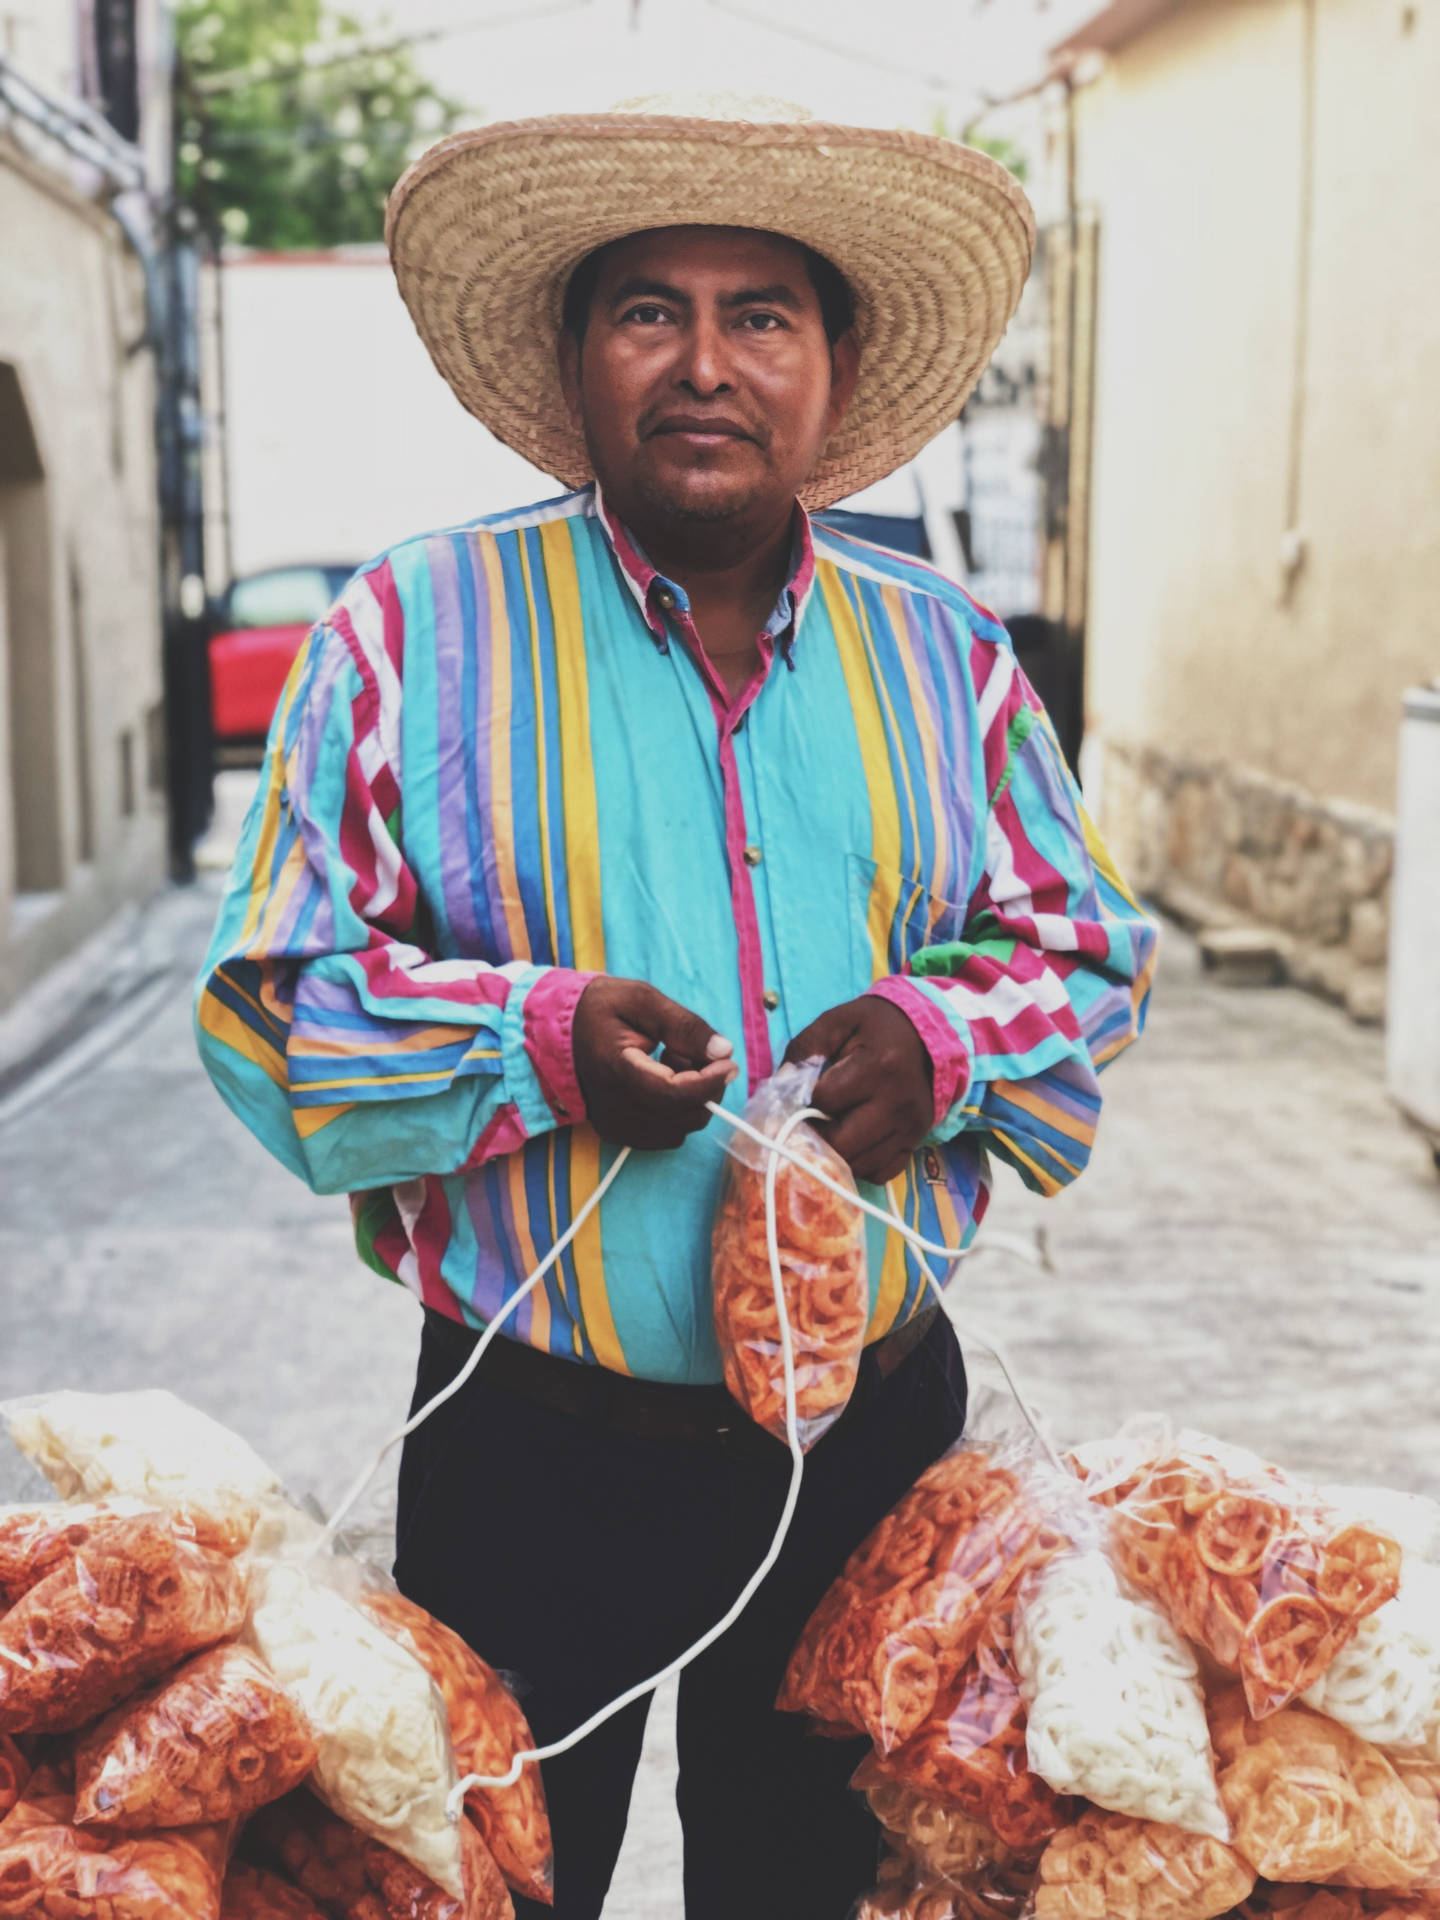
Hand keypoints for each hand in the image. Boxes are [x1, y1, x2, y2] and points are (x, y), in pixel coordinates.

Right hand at [573, 977, 738, 1150]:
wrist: (556, 1030)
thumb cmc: (598, 1009)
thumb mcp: (642, 1000)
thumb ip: (685, 1026)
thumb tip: (724, 1051)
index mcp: (616, 1070)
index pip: (674, 1094)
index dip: (710, 1082)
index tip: (727, 1062)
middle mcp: (613, 1106)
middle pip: (684, 1116)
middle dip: (706, 1086)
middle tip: (694, 1052)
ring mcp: (615, 1124)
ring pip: (680, 1128)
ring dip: (692, 1098)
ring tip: (672, 1062)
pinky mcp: (618, 1131)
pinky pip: (666, 1134)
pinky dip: (677, 1111)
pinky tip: (662, 1081)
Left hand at [785, 996, 933, 1183]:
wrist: (925, 1037)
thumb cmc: (875, 1027)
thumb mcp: (838, 1021)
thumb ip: (805, 1048)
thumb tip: (781, 1085)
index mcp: (879, 1066)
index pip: (825, 1100)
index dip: (804, 1100)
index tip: (802, 1095)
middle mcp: (898, 1102)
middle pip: (842, 1143)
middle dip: (817, 1136)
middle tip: (809, 1122)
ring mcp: (910, 1127)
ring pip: (860, 1164)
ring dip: (836, 1155)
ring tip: (831, 1130)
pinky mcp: (916, 1142)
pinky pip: (881, 1172)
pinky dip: (861, 1165)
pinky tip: (854, 1143)